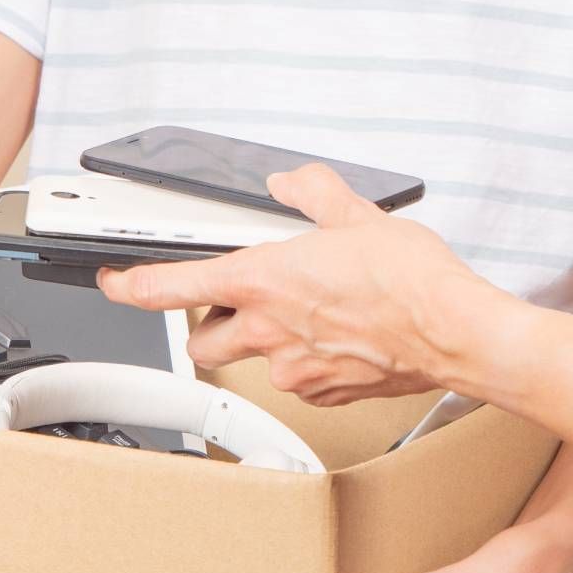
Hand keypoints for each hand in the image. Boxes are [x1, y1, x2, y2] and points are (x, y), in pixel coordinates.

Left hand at [98, 164, 494, 404]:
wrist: (459, 334)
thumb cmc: (414, 283)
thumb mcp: (357, 217)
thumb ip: (314, 194)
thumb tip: (292, 181)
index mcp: (262, 281)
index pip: (167, 287)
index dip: (128, 286)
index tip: (113, 282)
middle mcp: (267, 330)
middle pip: (201, 339)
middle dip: (206, 322)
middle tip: (233, 302)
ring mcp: (293, 368)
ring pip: (248, 362)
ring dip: (258, 342)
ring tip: (299, 317)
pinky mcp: (323, 391)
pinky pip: (296, 379)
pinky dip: (303, 361)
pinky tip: (335, 339)